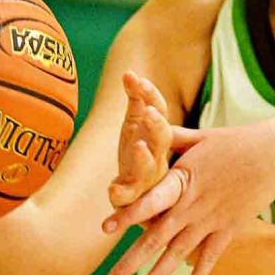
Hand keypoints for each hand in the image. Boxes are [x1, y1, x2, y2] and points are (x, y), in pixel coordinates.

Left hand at [100, 121, 274, 274]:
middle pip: (157, 238)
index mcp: (183, 179)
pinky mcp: (230, 229)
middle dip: (131, 263)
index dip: (128, 215)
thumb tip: (145, 125)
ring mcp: (212, 219)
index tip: (104, 229)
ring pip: (180, 253)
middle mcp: (193, 204)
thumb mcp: (199, 136)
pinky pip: (211, 257)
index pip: (151, 201)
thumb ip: (171, 138)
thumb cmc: (235, 141)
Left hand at [109, 71, 172, 208]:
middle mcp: (157, 156)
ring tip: (138, 146)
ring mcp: (147, 177)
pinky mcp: (132, 197)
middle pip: (162, 139)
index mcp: (157, 136)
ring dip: (144, 157)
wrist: (146, 202)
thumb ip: (136, 101)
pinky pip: (128, 196)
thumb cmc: (141, 158)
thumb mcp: (137, 126)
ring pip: (149, 168)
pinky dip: (120, 193)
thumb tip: (129, 72)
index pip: (159, 111)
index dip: (150, 96)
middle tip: (150, 113)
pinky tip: (112, 189)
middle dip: (157, 125)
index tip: (137, 79)